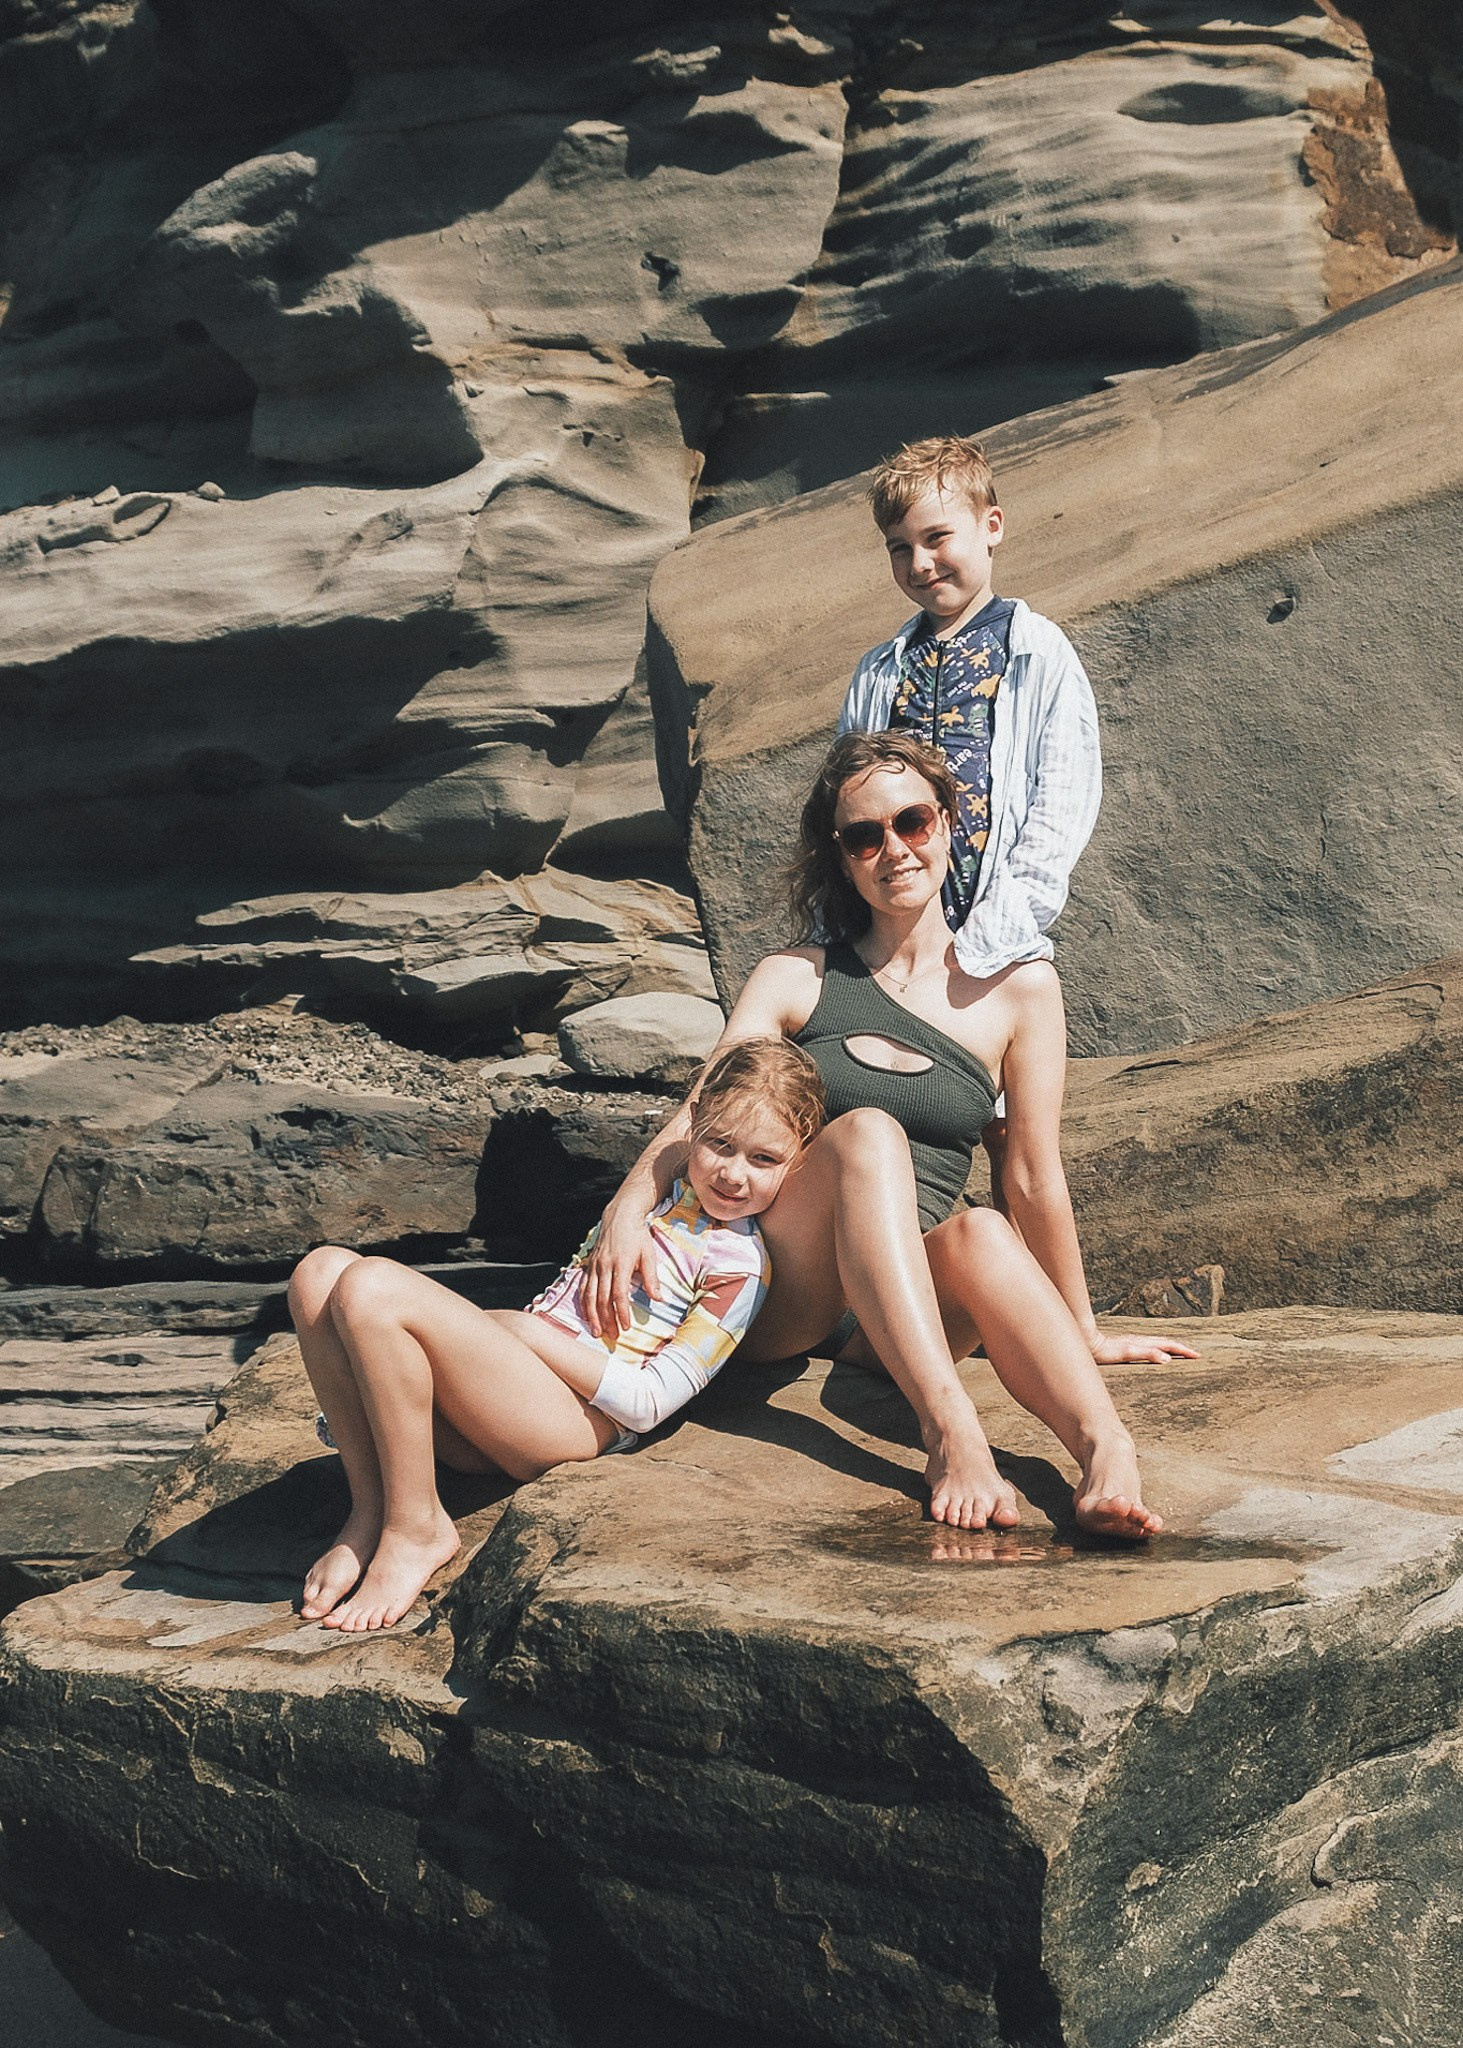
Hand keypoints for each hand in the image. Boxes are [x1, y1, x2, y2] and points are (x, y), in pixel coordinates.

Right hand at [581, 1193, 658, 1340]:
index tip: (626, 1327)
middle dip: (607, 1320)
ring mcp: (594, 1266)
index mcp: (621, 1264)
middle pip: (603, 1299)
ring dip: (593, 1315)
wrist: (620, 1216)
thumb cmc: (637, 1235)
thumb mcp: (648, 1254)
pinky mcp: (589, 1265)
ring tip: (597, 1332)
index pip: (619, 1294)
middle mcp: (604, 1266)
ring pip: (590, 1295)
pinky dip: (584, 1303)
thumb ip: (651, 1278)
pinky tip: (586, 1315)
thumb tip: (658, 1299)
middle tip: (613, 1336)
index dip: (622, 1312)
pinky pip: (583, 1287)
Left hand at [1090, 1330, 1199, 1365]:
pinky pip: (1149, 1347)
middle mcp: (1141, 1340)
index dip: (1184, 1351)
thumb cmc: (1105, 1351)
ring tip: (1180, 1354)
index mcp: (1144, 1342)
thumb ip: (1147, 1354)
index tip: (1198, 1356)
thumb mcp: (1128, 1354)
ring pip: (1158, 1344)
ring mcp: (1134, 1342)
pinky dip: (1159, 1350)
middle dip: (1182, 1348)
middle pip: (1166, 1343)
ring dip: (1171, 1348)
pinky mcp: (1127, 1346)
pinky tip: (1154, 1354)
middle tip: (1195, 1355)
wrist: (1087, 1343)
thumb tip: (1168, 1359)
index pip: (1169, 1345)